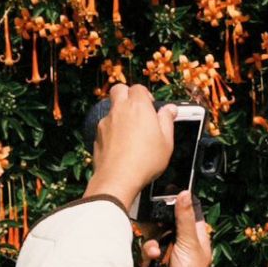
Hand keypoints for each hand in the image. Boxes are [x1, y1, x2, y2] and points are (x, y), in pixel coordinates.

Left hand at [82, 84, 176, 214]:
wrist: (117, 179)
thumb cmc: (145, 161)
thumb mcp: (166, 141)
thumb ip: (167, 121)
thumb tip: (170, 109)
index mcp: (138, 106)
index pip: (138, 88)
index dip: (145, 95)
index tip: (151, 106)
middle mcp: (119, 110)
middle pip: (119, 90)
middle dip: (127, 95)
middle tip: (137, 109)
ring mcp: (105, 123)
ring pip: (111, 109)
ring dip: (120, 114)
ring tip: (131, 131)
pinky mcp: (97, 136)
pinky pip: (105, 127)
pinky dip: (112, 130)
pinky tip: (121, 145)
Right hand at [141, 190, 215, 266]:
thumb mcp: (190, 244)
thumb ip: (184, 218)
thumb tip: (184, 192)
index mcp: (196, 233)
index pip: (186, 209)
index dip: (177, 201)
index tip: (165, 191)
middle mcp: (181, 239)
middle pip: (165, 220)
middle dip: (158, 223)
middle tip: (154, 223)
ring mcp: (167, 250)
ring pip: (153, 234)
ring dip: (152, 242)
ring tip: (156, 252)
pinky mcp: (154, 261)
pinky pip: (146, 250)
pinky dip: (147, 254)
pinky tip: (152, 261)